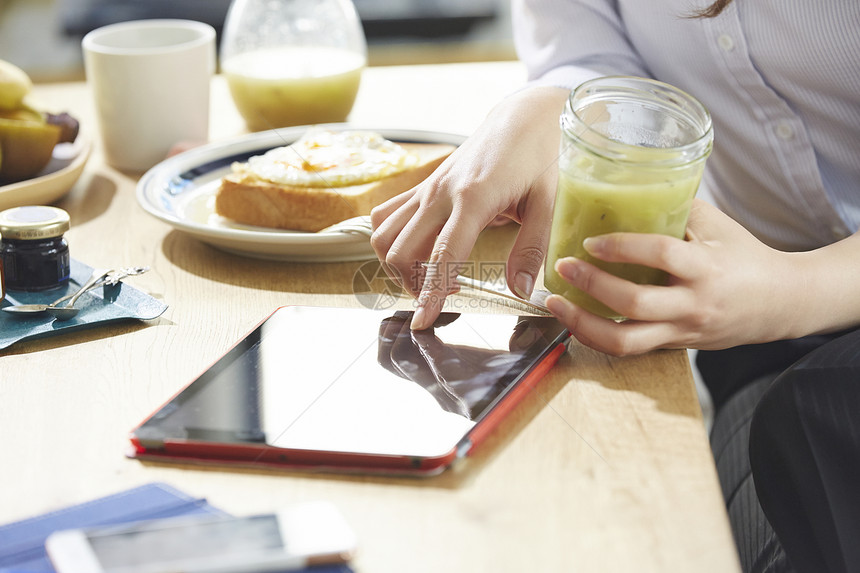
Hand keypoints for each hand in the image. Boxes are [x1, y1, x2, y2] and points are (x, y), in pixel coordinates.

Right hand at [370, 86, 569, 329]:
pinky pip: (386, 216)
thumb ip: (531, 248)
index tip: (423, 322)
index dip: (430, 293)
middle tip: (448, 295)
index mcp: (472, 198)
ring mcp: (426, 189)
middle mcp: (439, 193)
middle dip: (414, 285)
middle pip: (400, 251)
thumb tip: (521, 291)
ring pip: (384, 236)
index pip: (442, 256)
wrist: (523, 116)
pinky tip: (419, 251)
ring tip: (432, 276)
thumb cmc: (540, 156)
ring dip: (398, 265)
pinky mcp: (422, 186)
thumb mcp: (548, 202)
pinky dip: (391, 241)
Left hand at [543, 200, 803, 354]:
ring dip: (582, 324)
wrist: (781, 304)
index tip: (592, 240)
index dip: (623, 247)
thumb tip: (626, 186)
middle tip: (564, 266)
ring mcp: (682, 331)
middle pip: (634, 304)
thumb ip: (676, 208)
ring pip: (624, 341)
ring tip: (555, 303)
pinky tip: (575, 319)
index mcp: (707, 267)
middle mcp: (693, 304)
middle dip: (592, 285)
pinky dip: (596, 335)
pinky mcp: (673, 346)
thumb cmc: (745, 256)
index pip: (662, 254)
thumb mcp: (718, 226)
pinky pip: (628, 348)